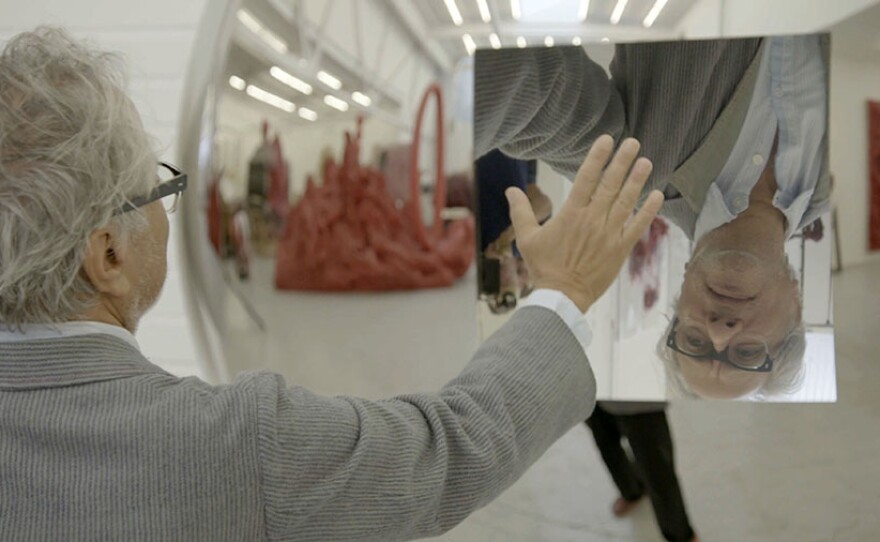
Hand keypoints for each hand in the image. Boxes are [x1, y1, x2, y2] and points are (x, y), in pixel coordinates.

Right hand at [505, 135, 663, 311]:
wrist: (561, 297)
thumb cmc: (543, 267)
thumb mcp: (526, 238)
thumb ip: (520, 211)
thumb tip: (511, 189)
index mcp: (570, 214)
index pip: (586, 178)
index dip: (597, 157)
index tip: (607, 140)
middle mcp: (592, 220)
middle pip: (610, 185)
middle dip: (622, 162)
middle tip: (633, 143)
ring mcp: (608, 234)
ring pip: (626, 202)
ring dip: (637, 181)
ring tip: (646, 162)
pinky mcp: (620, 250)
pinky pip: (637, 226)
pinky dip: (648, 211)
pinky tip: (657, 195)